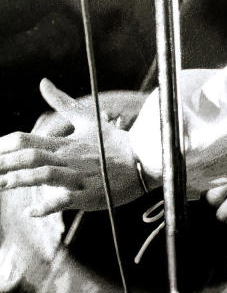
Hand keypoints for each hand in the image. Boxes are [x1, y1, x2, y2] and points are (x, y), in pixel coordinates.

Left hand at [0, 80, 143, 215]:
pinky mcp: (90, 195)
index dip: (2, 146)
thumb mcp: (88, 119)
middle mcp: (69, 158)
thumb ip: (62, 103)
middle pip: (30, 157)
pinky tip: (31, 211)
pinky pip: (67, 200)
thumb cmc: (114, 142)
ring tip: (2, 185)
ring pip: (46, 174)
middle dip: (4, 164)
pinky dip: (48, 206)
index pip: (25, 140)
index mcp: (64, 143)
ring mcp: (79, 177)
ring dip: (21, 180)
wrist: (146, 158)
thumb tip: (43, 81)